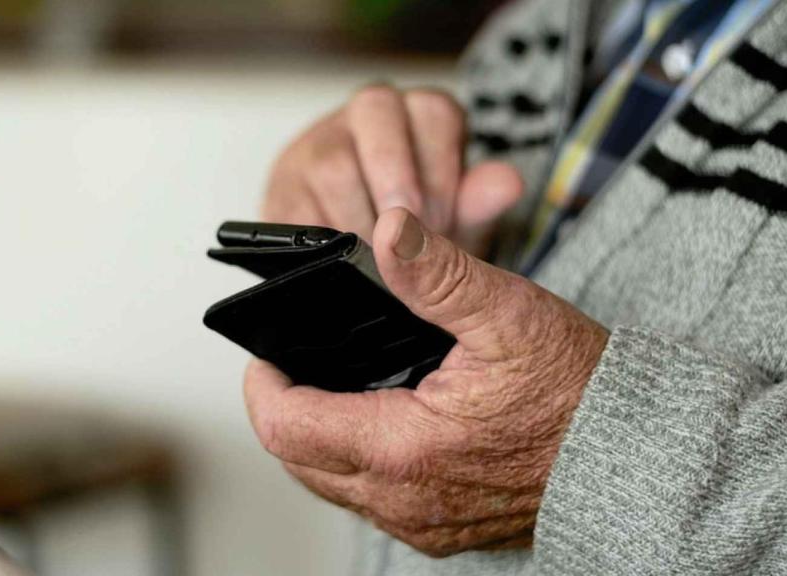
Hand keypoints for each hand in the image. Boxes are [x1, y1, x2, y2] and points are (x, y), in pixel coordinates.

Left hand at [243, 208, 608, 556]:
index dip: (263, 385)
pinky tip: (379, 421)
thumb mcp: (510, 316)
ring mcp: (421, 523)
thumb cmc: (580, 392)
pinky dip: (357, 463)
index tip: (268, 353)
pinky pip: (371, 501)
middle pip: (298, 461)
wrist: (637, 459)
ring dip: (318, 438)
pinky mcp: (440, 530)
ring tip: (333, 386)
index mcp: (404, 449)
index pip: (286, 427)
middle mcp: (403, 501)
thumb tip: (389, 231)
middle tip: (296, 364)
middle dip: (285, 410)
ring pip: (331, 484)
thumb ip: (439, 275)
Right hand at [263, 84, 522, 256]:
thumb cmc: (417, 238)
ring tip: (379, 263)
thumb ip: (478, 204)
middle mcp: (362, 119)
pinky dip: (321, 243)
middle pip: (375, 110)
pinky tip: (341, 268)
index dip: (442, 166)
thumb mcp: (456, 223)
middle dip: (396, 179)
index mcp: (416, 115)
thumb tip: (507, 184)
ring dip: (359, 216)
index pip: (434, 110)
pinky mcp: (279, 193)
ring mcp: (314, 148)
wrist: (362, 273)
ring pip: (330, 160)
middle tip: (409, 238)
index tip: (443, 220)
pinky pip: (292, 208)